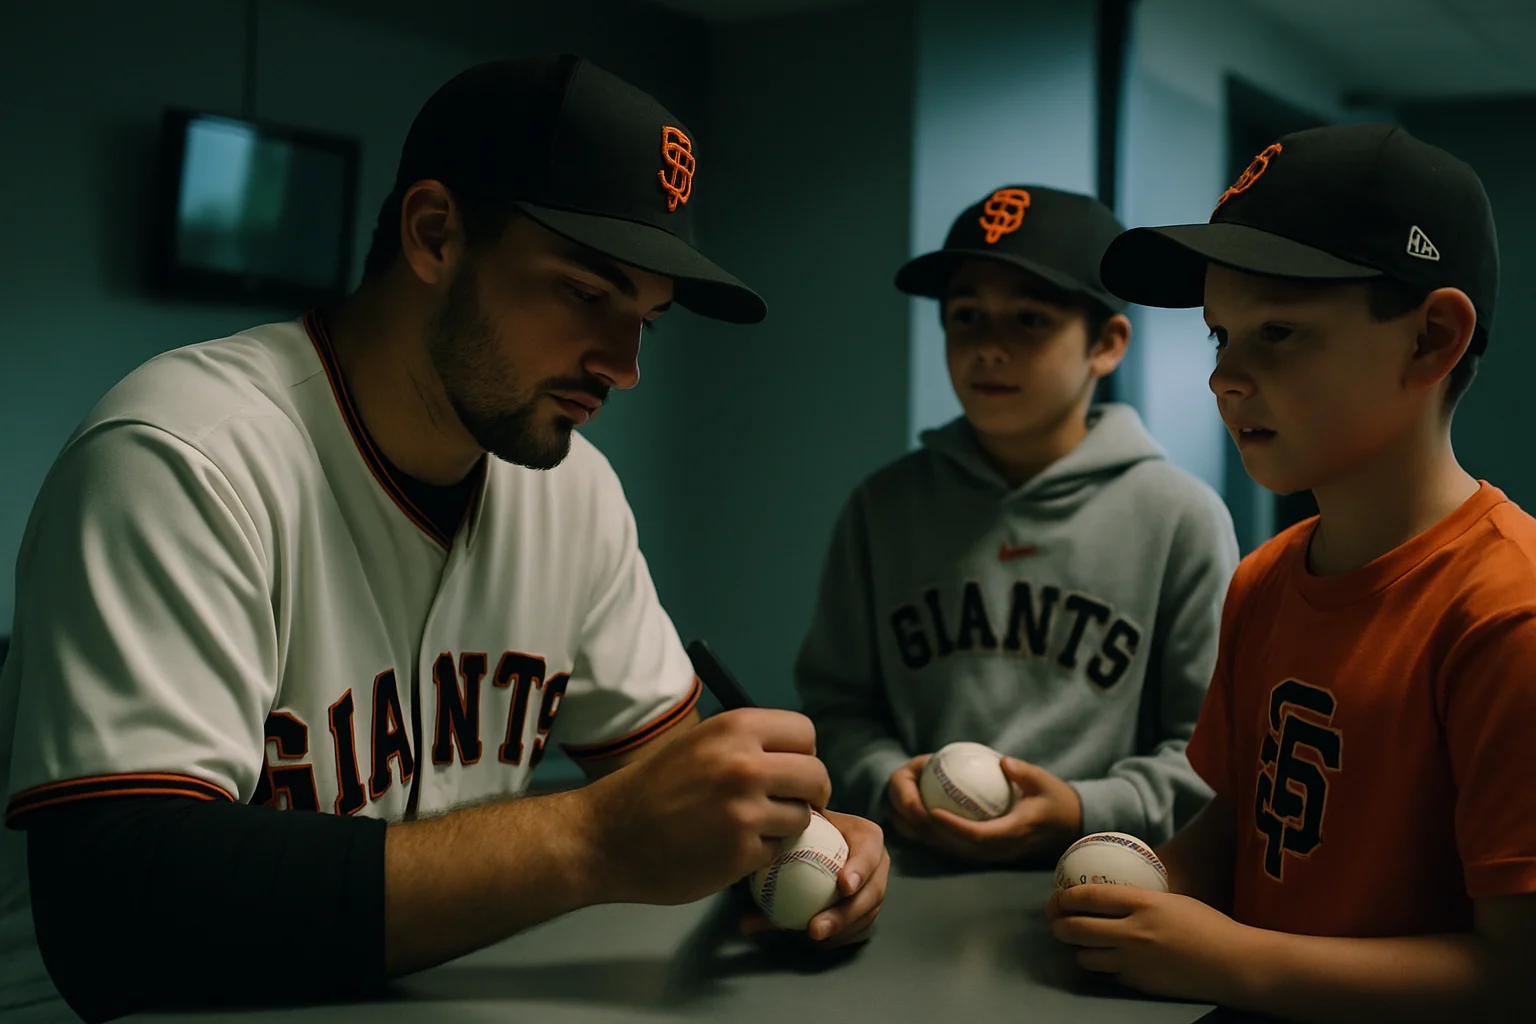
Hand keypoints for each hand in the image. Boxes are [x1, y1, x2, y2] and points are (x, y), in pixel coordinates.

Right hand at [582, 708, 829, 905]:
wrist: (606, 837)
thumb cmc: (651, 788)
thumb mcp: (698, 744)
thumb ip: (746, 745)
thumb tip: (796, 757)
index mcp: (734, 728)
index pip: (805, 732)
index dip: (802, 754)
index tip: (790, 771)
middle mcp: (745, 765)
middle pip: (817, 775)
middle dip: (810, 793)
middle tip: (790, 804)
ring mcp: (745, 811)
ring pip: (803, 817)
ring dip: (785, 825)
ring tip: (752, 828)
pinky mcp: (741, 853)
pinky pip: (779, 850)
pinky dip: (762, 853)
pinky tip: (732, 849)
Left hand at [740, 810, 889, 947]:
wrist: (824, 837)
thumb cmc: (810, 832)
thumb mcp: (797, 833)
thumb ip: (778, 853)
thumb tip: (747, 900)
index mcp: (867, 837)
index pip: (868, 852)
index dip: (859, 869)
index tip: (842, 886)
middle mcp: (878, 864)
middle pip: (871, 892)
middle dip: (845, 914)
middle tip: (815, 928)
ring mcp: (876, 888)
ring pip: (866, 915)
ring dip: (840, 930)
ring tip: (813, 938)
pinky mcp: (870, 908)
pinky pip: (860, 929)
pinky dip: (841, 937)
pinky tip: (819, 943)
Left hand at [887, 755, 1082, 864]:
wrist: (1072, 825)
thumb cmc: (1057, 800)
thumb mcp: (1044, 781)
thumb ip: (1023, 773)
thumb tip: (1002, 761)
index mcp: (1016, 832)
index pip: (979, 835)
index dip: (953, 826)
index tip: (932, 812)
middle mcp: (1004, 849)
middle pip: (963, 848)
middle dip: (936, 835)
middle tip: (914, 813)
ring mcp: (999, 855)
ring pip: (961, 853)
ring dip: (936, 840)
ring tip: (914, 820)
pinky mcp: (995, 855)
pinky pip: (965, 851)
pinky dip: (945, 841)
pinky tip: (927, 826)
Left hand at [1046, 883, 1256, 1004]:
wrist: (1233, 964)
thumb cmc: (1208, 925)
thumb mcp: (1171, 899)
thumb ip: (1139, 898)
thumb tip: (1110, 892)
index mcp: (1142, 904)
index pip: (1088, 897)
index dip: (1065, 897)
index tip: (1059, 895)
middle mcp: (1133, 932)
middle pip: (1076, 929)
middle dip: (1058, 924)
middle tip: (1057, 920)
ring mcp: (1134, 961)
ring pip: (1085, 957)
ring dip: (1078, 948)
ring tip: (1080, 941)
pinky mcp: (1139, 984)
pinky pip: (1109, 974)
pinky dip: (1104, 965)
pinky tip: (1109, 958)